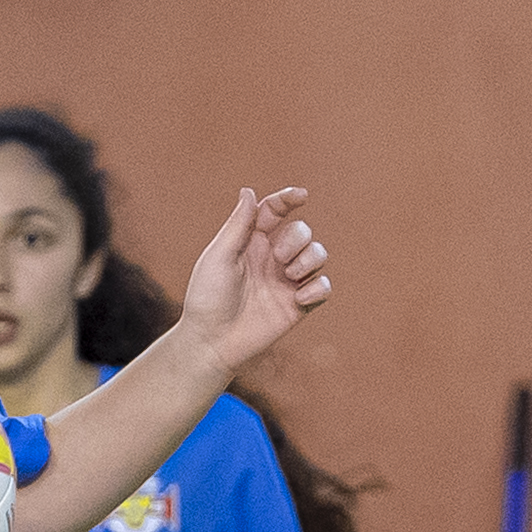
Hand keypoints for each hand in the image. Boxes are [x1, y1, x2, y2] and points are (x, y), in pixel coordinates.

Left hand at [177, 186, 330, 375]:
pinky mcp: (298, 305)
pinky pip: (323, 287)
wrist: (212, 342)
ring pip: (318, 254)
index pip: (275, 211)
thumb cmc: (207, 298)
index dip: (289, 199)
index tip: (301, 196)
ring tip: (291, 276)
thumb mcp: (219, 256)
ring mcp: (286, 281)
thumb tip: (248, 190)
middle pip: (302, 231)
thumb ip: (238, 225)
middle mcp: (272, 258)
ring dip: (311, 259)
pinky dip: (318, 288)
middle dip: (297, 238)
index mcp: (251, 242)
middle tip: (280, 259)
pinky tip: (300, 298)